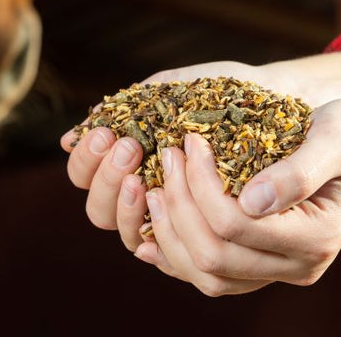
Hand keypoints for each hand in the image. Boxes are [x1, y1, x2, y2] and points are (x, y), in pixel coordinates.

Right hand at [59, 61, 259, 244]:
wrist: (275, 97)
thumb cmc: (221, 90)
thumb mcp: (170, 91)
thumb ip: (122, 113)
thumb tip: (66, 140)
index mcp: (128, 157)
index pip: (84, 175)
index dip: (86, 161)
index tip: (107, 135)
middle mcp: (141, 190)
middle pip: (96, 209)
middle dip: (104, 179)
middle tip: (129, 148)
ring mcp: (169, 213)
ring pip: (125, 233)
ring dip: (125, 203)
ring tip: (146, 173)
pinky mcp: (202, 230)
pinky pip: (169, 250)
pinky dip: (158, 230)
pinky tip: (163, 201)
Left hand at [133, 96, 340, 295]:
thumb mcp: (334, 138)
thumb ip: (297, 171)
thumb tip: (251, 201)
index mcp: (316, 236)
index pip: (234, 224)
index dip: (200, 183)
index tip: (189, 139)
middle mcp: (298, 264)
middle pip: (214, 256)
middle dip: (178, 204)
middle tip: (168, 155)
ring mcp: (280, 268)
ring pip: (207, 275)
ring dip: (172, 233)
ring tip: (152, 186)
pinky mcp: (265, 261)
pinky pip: (214, 274)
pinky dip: (179, 254)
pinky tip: (152, 229)